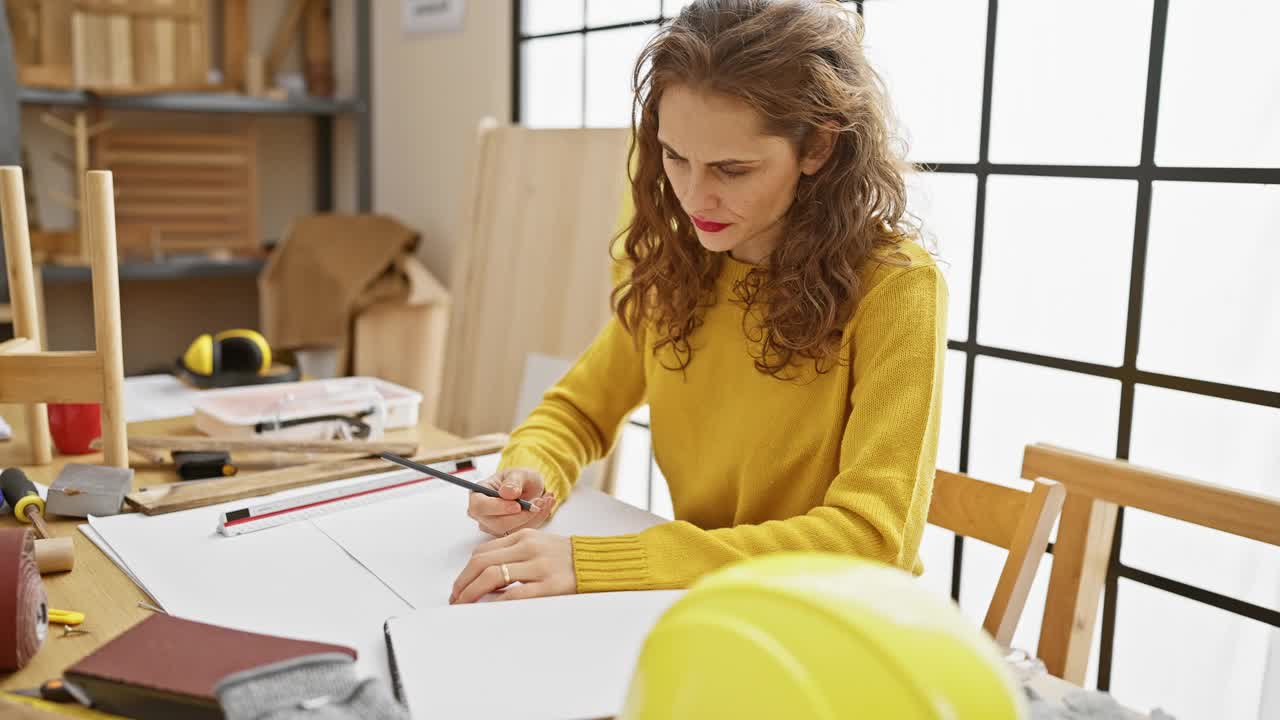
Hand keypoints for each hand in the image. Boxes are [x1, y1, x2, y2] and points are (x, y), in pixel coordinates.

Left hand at [449, 529, 575, 603]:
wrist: (599, 563)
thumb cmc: (567, 558)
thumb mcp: (538, 546)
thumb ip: (513, 555)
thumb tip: (485, 577)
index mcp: (523, 537)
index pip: (482, 552)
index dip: (465, 571)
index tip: (459, 586)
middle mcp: (528, 548)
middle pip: (481, 563)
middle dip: (462, 583)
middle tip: (455, 599)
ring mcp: (539, 566)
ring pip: (492, 576)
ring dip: (472, 593)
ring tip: (465, 606)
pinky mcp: (549, 585)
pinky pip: (515, 594)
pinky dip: (496, 602)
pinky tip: (488, 608)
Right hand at [467, 468, 556, 536]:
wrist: (529, 487)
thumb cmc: (519, 479)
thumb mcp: (518, 473)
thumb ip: (513, 481)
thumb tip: (507, 492)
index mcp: (478, 495)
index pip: (480, 507)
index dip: (498, 508)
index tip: (518, 505)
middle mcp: (483, 514)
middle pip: (496, 524)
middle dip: (521, 515)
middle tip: (539, 502)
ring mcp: (494, 526)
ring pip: (512, 530)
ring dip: (533, 517)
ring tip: (546, 500)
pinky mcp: (508, 534)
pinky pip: (523, 532)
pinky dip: (537, 520)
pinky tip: (545, 506)